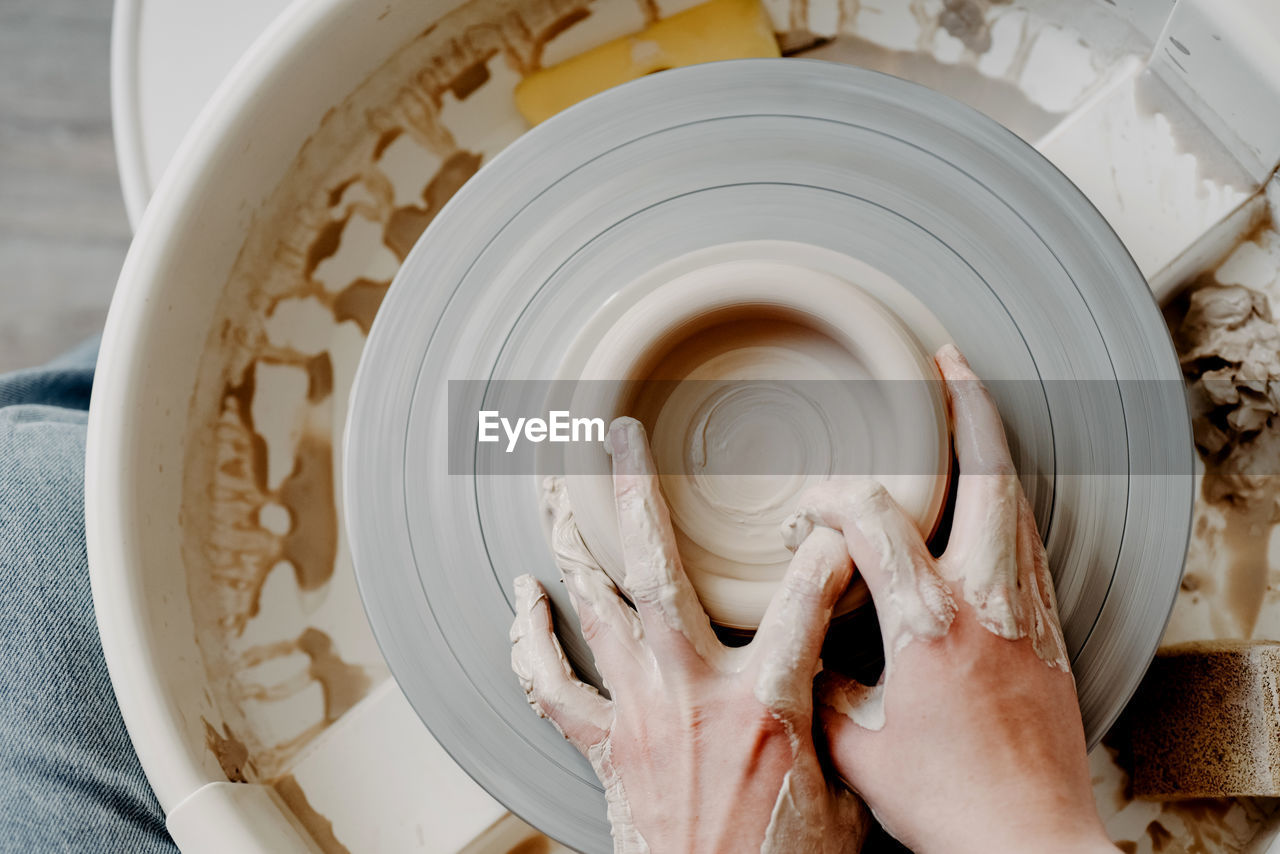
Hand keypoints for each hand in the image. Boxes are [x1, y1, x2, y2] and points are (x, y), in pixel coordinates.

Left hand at [511, 418, 868, 853]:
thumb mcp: (847, 791)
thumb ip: (840, 716)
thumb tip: (848, 665)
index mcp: (766, 704)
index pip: (803, 597)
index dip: (822, 549)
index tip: (834, 521)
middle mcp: (692, 695)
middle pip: (658, 570)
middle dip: (636, 493)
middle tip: (619, 437)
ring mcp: (638, 716)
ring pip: (594, 609)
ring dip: (570, 544)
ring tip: (553, 489)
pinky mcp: (603, 747)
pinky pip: (549, 685)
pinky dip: (528, 638)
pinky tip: (522, 599)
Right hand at [795, 344, 1116, 853]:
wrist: (1029, 839)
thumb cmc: (947, 801)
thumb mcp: (856, 743)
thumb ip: (819, 680)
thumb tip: (801, 644)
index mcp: (930, 623)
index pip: (875, 522)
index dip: (831, 502)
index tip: (805, 516)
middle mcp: (987, 602)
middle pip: (985, 476)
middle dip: (964, 409)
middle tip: (944, 362)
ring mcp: (1026, 612)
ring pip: (1017, 501)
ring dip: (992, 446)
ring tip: (970, 406)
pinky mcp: (1048, 632)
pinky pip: (1031, 540)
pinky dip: (1009, 499)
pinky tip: (995, 494)